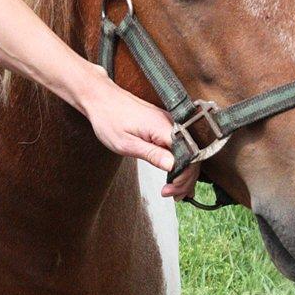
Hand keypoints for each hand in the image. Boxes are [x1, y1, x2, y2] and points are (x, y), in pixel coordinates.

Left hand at [81, 69, 199, 199]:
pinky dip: (179, 162)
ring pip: (187, 152)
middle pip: (192, 156)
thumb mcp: (127, 144)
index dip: (183, 177)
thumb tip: (172, 165)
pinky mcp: (165, 126)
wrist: (102, 99)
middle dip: (185, 179)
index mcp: (164, 127)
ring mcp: (170, 124)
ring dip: (183, 173)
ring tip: (174, 191)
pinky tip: (174, 175)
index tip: (170, 191)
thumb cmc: (109, 119)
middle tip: (173, 195)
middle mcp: (171, 124)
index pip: (188, 156)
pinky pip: (179, 146)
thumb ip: (151, 154)